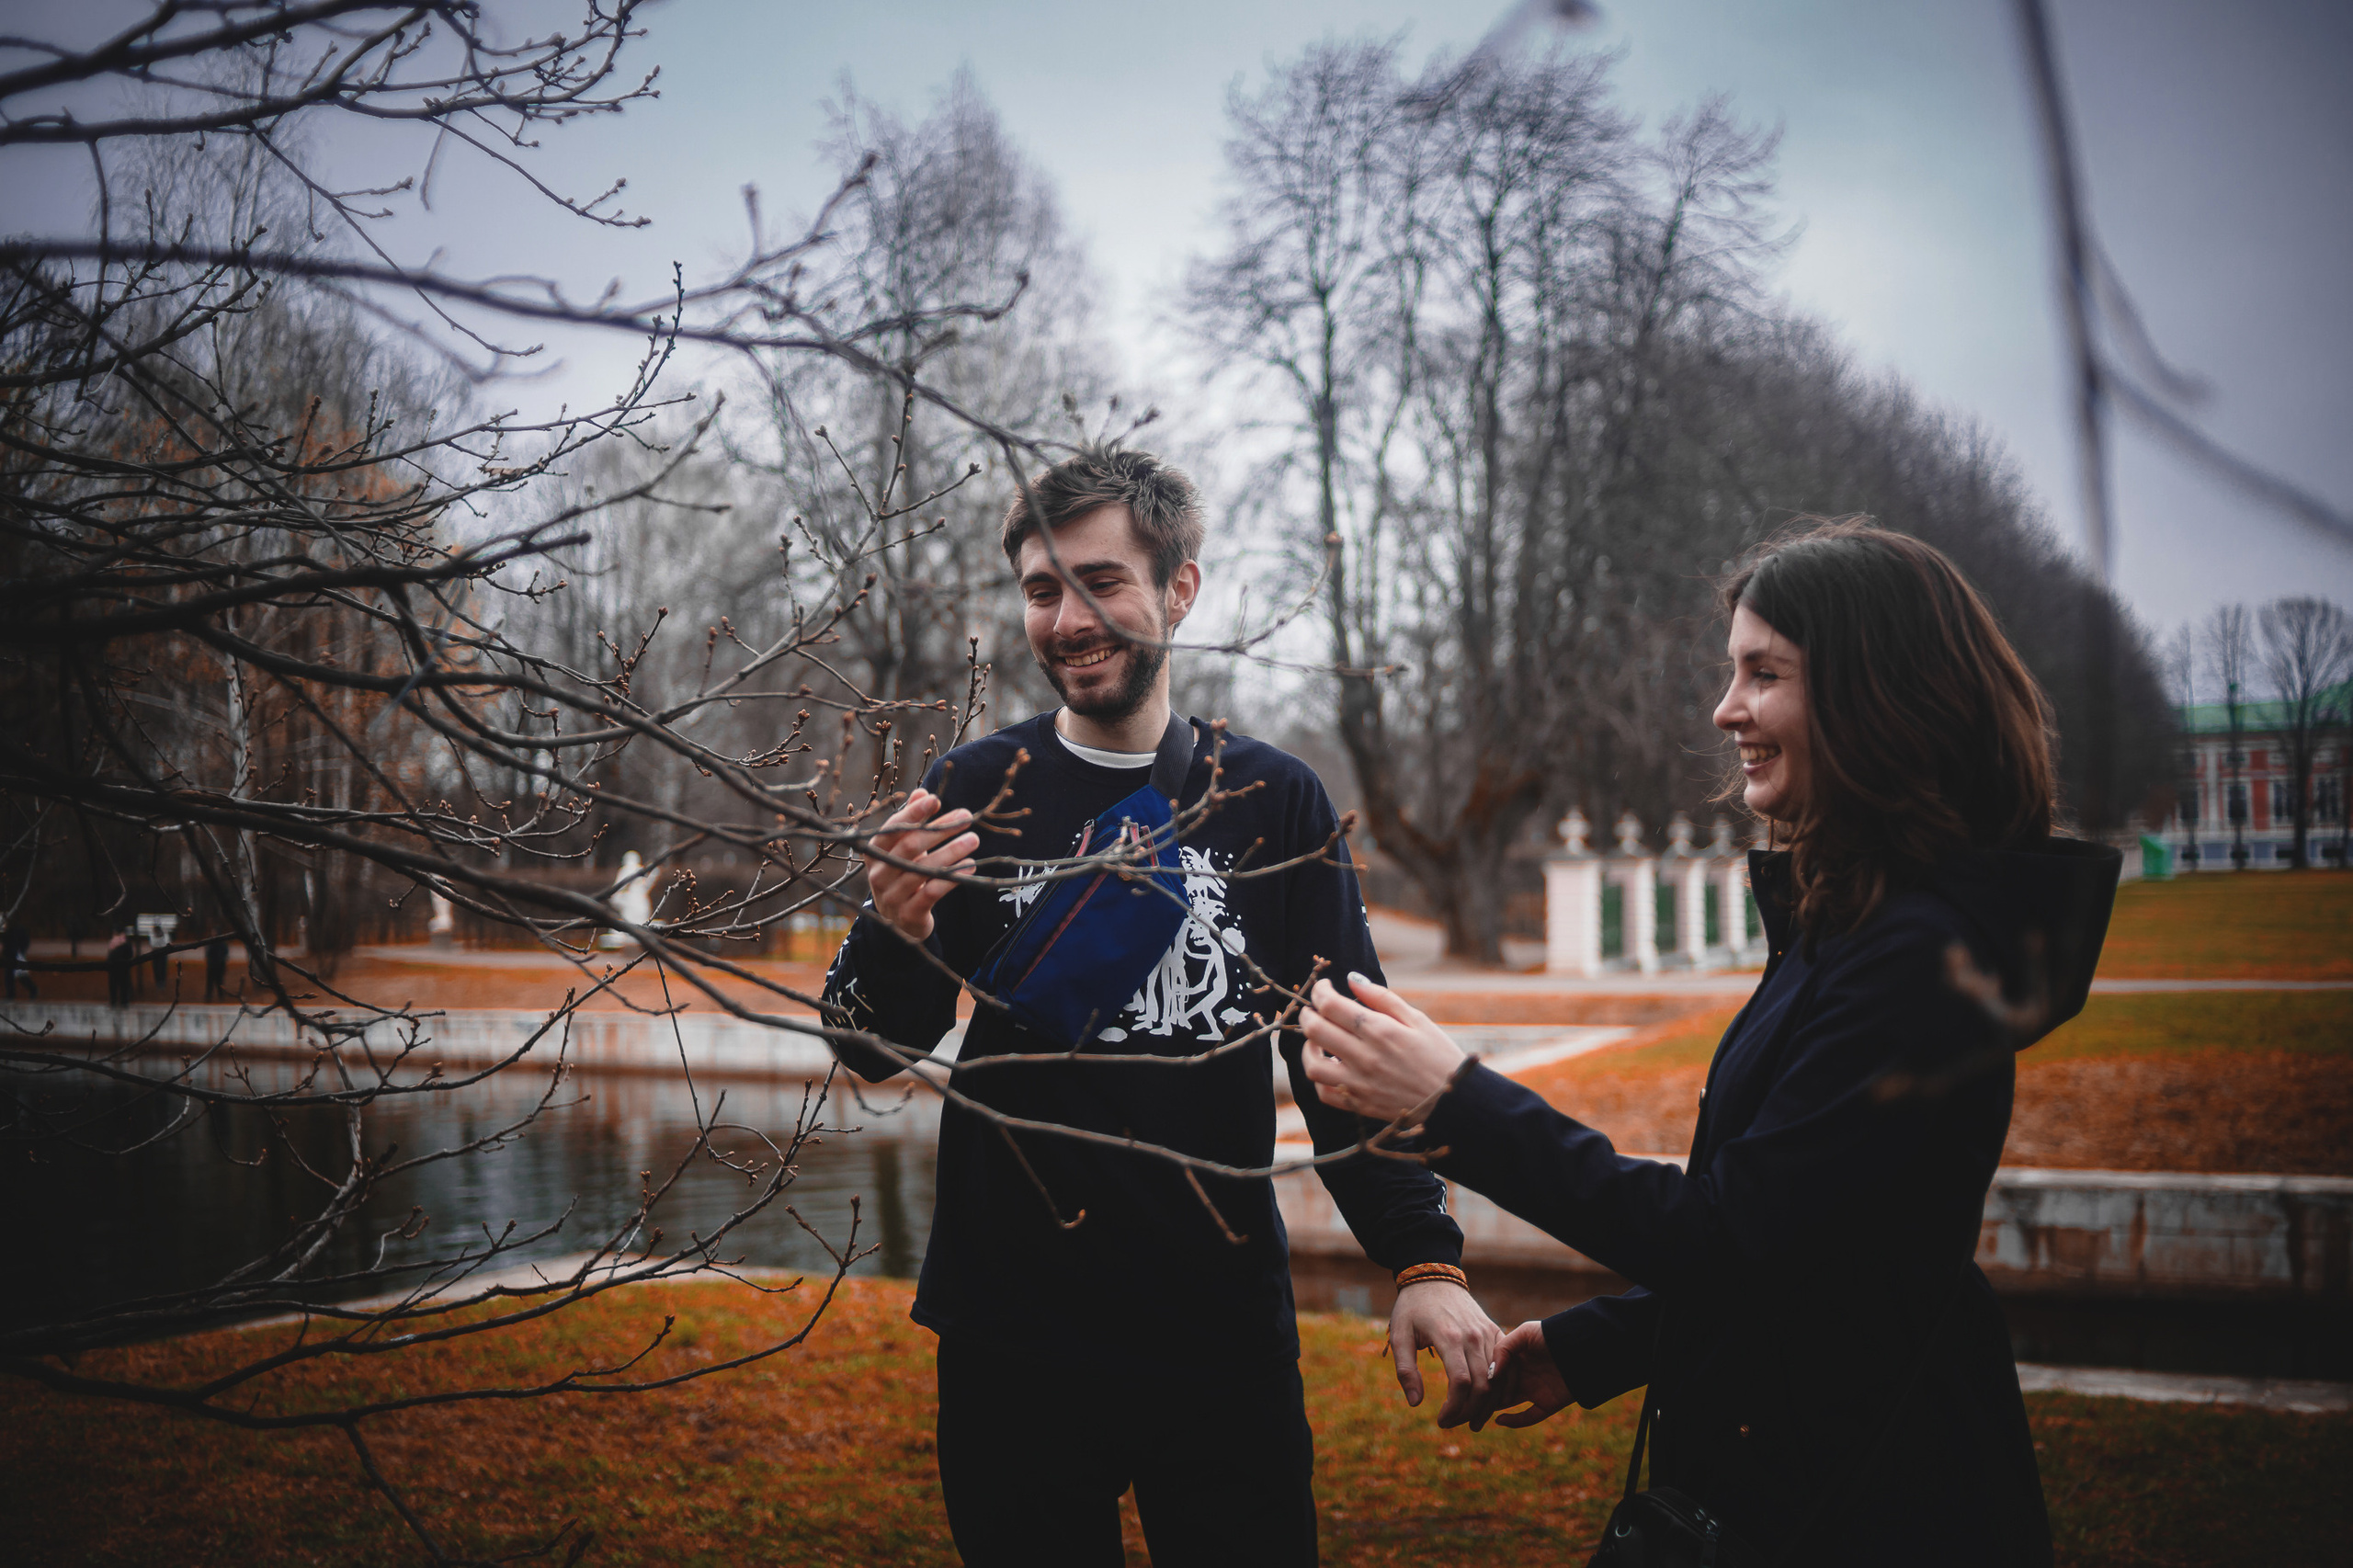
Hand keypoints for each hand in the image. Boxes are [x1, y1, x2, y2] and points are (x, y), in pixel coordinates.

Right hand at [863, 789, 977, 942]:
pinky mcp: (909, 914)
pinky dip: (952, 878)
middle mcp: (879, 874)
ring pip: (922, 870)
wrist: (900, 919)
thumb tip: (923, 792)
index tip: (936, 799)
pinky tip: (970, 865)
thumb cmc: (904, 874)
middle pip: (910, 846)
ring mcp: (892, 896)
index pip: (893, 829)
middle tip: (966, 817)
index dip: (913, 813)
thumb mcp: (904, 848)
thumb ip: (911, 821)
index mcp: (875, 853)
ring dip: (951, 852)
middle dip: (940, 829)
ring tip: (973, 839)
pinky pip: (932, 893)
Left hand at [1300, 972, 1466, 1121]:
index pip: (1331, 1005)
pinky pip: (1324, 1093)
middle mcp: (1365, 1057)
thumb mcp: (1417, 1020)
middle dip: (1307, 1014)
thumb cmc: (1439, 1055)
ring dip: (1308, 1048)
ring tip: (1318, 1040)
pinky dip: (1319, 1079)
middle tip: (1314, 1010)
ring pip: (1313, 1065)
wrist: (1455, 1102)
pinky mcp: (1360, 1105)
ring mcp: (1360, 1084)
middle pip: (1316, 1030)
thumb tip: (1351, 979)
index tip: (1325, 989)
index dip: (1320, 992)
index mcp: (1381, 1030)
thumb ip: (1381, 998)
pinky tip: (1330, 1067)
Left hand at [1388, 1278, 1502, 1427]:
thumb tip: (1415, 1403)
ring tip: (1469, 1420)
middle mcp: (1473, 1336)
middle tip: (1453, 1423)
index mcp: (1448, 1337)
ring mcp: (1487, 1333)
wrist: (1435, 1277)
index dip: (1454, 1409)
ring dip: (1486, 1405)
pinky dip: (1500, 1388)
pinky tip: (1486, 1402)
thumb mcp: (1399, 1336)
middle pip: (1483, 1386)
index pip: (1461, 1383)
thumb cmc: (1413, 1309)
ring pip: (1497, 1379)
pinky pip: (1505, 1366)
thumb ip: (1405, 1370)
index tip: (1441, 1421)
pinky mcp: (1495, 1331)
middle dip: (1469, 1412)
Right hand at [1464, 1320, 1572, 1431]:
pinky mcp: (1547, 1404)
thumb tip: (1490, 1373)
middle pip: (1497, 1389)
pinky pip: (1528, 1416)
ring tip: (1475, 1414)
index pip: (1492, 1370)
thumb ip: (1503, 1348)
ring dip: (1492, 1410)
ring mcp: (1535, 1390)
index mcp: (1516, 1357)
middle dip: (1481, 1397)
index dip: (1479, 1377)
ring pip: (1508, 1404)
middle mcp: (1523, 1374)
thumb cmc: (1554, 1335)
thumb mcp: (1525, 1333)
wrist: (1584, 1348)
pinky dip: (1514, 1421)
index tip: (1464, 1383)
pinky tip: (1499, 1420)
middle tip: (1464, 1404)